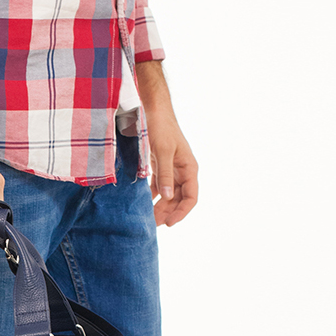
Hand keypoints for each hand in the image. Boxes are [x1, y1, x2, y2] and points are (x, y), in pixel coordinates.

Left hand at [147, 108, 198, 226]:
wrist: (152, 109)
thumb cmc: (160, 127)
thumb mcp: (162, 151)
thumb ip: (164, 175)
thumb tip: (167, 198)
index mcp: (189, 168)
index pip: (191, 197)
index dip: (181, 212)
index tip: (169, 223)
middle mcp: (183, 171)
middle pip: (179, 199)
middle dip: (168, 212)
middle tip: (153, 225)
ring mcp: (172, 169)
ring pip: (168, 195)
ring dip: (160, 207)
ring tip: (148, 219)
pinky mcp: (160, 166)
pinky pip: (159, 187)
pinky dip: (152, 197)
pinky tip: (144, 205)